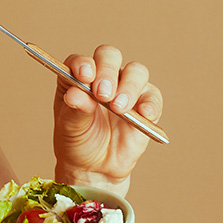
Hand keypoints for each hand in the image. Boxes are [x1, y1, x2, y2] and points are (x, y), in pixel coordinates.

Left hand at [52, 45, 162, 194]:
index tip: (84, 76)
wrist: (96, 166)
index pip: (81, 60)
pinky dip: (150, 104)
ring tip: (118, 108)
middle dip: (107, 71)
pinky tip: (143, 114)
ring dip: (128, 86)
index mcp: (78, 76)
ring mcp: (127, 87)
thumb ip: (74, 109)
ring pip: (136, 71)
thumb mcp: (70, 127)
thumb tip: (74, 94)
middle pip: (110, 56)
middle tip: (102, 93)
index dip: (83, 64)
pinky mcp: (146, 104)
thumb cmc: (78, 140)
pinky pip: (153, 96)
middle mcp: (103, 76)